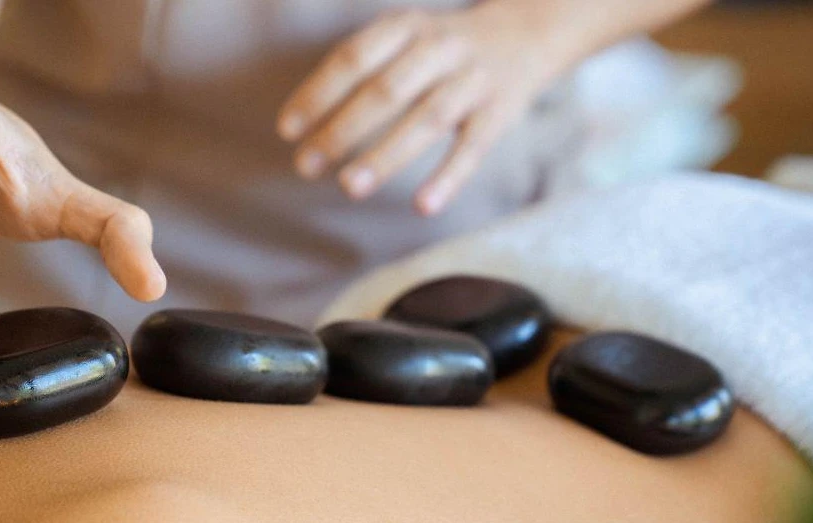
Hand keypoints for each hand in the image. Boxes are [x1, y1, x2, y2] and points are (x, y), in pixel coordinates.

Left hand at [278, 6, 566, 214]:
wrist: (524, 35)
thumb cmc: (439, 49)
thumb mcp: (402, 37)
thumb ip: (360, 69)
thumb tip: (304, 124)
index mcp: (406, 26)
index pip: (353, 58)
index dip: (318, 94)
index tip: (288, 130)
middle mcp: (440, 48)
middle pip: (386, 91)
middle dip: (341, 131)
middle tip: (306, 166)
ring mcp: (472, 80)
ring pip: (426, 119)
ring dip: (385, 155)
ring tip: (349, 187)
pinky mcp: (500, 113)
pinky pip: (472, 147)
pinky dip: (448, 177)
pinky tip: (422, 205)